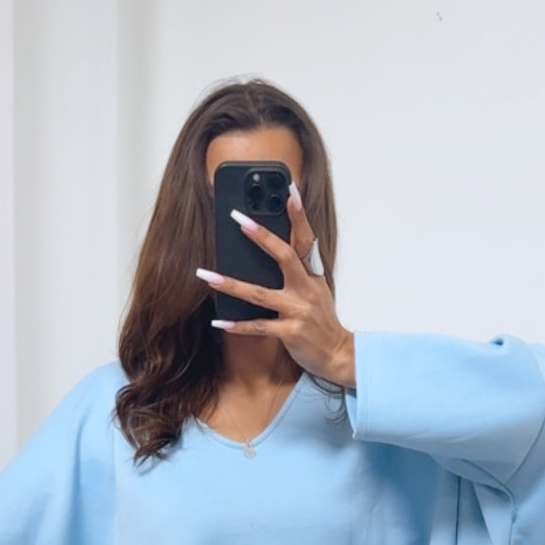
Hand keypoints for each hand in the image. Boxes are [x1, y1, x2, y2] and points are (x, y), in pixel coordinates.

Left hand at [195, 184, 355, 387]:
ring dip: (230, 284)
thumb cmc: (322, 321)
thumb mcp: (317, 290)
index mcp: (312, 275)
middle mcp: (305, 289)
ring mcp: (297, 310)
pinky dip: (237, 325)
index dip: (298, 215)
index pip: (306, 239)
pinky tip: (220, 321)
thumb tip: (278, 248)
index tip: (289, 190)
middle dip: (260, 235)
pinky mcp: (289, 331)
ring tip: (206, 275)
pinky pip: (258, 326)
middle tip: (238, 218)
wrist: (337, 354)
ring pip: (259, 293)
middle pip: (283, 256)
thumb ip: (301, 269)